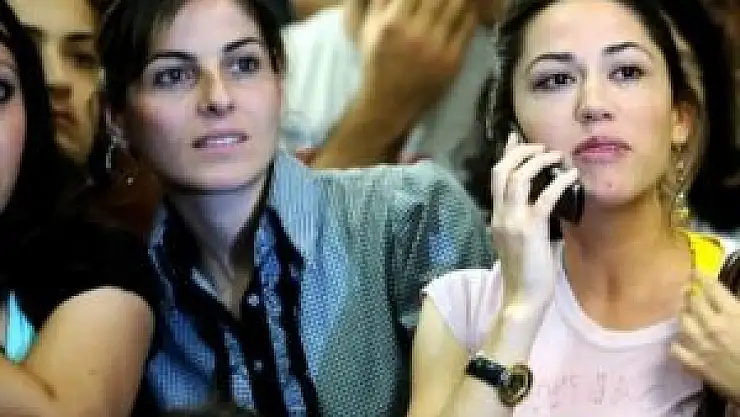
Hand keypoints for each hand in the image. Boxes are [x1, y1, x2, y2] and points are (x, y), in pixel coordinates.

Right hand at [357, 0, 476, 122]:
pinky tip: (467, 8)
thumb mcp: (369, 28)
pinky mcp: (452, 61)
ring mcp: (436, 48)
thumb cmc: (377, 61)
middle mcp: (416, 34)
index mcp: (393, 23)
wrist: (389, 102)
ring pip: (457, 7)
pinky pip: (467, 28)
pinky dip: (469, 13)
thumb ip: (381, 1)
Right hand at [490, 131, 578, 305]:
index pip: (496, 178)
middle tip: (540, 145)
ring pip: (518, 178)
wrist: (522, 298)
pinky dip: (558, 182)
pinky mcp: (530, 230)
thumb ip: (522, 222)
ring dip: (537, 162)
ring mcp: (513, 222)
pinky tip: (571, 176)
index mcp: (497, 218)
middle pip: (501, 171)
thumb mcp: (517, 242)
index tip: (516, 139)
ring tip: (556, 155)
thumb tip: (537, 206)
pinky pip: (543, 198)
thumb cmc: (525, 274)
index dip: (506, 155)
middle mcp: (500, 215)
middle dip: (520, 152)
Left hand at [672, 274, 739, 402]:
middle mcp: (712, 326)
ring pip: (682, 322)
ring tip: (686, 311)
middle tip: (688, 290)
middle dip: (690, 294)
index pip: (711, 288)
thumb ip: (738, 307)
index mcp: (733, 313)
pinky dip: (678, 342)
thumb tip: (731, 299)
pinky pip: (676, 348)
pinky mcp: (695, 365)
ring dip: (684, 314)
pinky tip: (682, 340)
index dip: (701, 277)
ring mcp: (701, 345)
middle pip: (693, 302)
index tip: (695, 271)